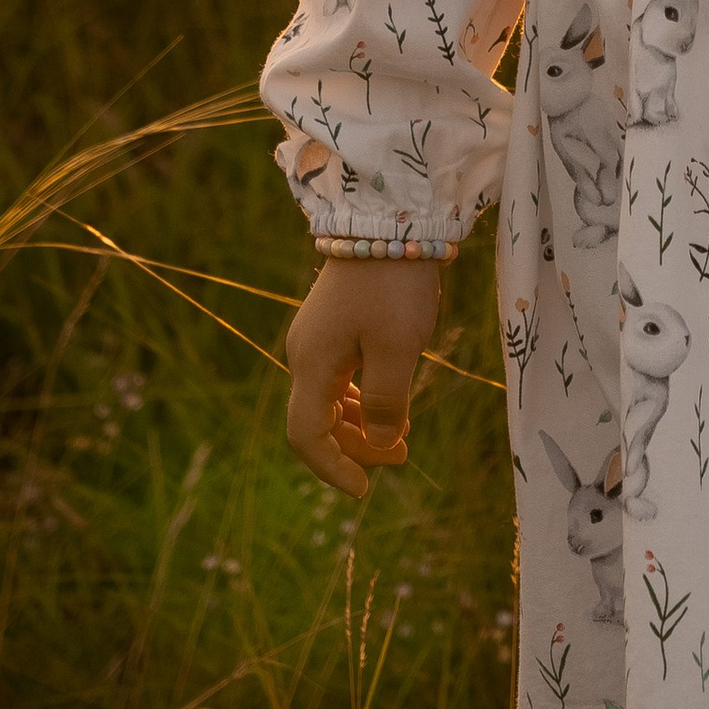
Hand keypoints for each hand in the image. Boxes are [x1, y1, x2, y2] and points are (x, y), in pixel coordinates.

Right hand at [285, 256, 445, 497]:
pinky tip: (393, 401)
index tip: (365, 489)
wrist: (388, 219)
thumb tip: (382, 442)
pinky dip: (362, 398)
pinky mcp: (334, 325)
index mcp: (312, 365)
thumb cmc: (393, 285)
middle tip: (402, 457)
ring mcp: (318, 338)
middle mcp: (305, 355)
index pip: (306, 437)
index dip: (332, 469)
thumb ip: (387, 401)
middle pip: (319, 422)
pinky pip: (340, 377)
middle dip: (356, 448)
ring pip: (330, 400)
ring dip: (361, 424)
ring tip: (403, 434)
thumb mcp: (398, 348)